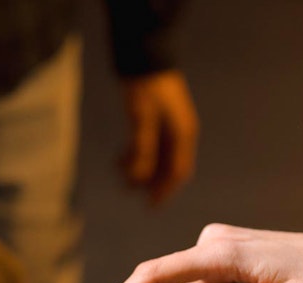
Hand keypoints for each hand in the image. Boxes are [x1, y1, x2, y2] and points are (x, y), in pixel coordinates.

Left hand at [119, 70, 199, 205]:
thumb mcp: (141, 118)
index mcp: (182, 134)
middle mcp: (179, 133)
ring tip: (120, 174)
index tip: (151, 206)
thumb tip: (138, 177)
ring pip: (157, 158)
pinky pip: (149, 147)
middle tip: (129, 190)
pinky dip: (136, 156)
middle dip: (150, 182)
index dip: (164, 190)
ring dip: (140, 169)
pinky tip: (120, 160)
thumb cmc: (145, 87)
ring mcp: (169, 127)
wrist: (144, 57)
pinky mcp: (156, 121)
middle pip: (167, 168)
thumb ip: (141, 148)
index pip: (177, 171)